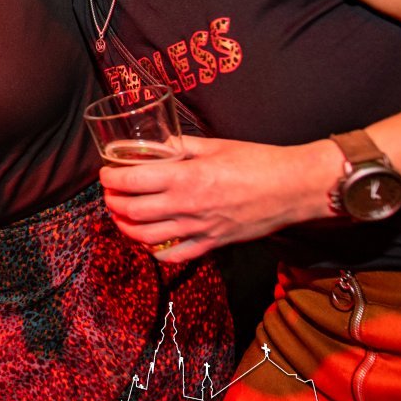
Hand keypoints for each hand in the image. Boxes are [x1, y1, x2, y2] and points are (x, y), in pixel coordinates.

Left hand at [99, 136, 335, 262]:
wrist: (294, 187)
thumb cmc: (258, 161)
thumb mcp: (214, 145)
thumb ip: (181, 145)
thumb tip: (156, 144)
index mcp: (185, 177)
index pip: (132, 181)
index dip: (110, 178)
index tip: (105, 172)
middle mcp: (187, 206)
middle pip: (131, 211)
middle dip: (112, 202)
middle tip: (109, 193)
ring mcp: (198, 229)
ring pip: (146, 237)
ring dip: (125, 226)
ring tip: (121, 215)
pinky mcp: (212, 244)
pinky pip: (174, 256)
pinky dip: (154, 251)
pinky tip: (148, 241)